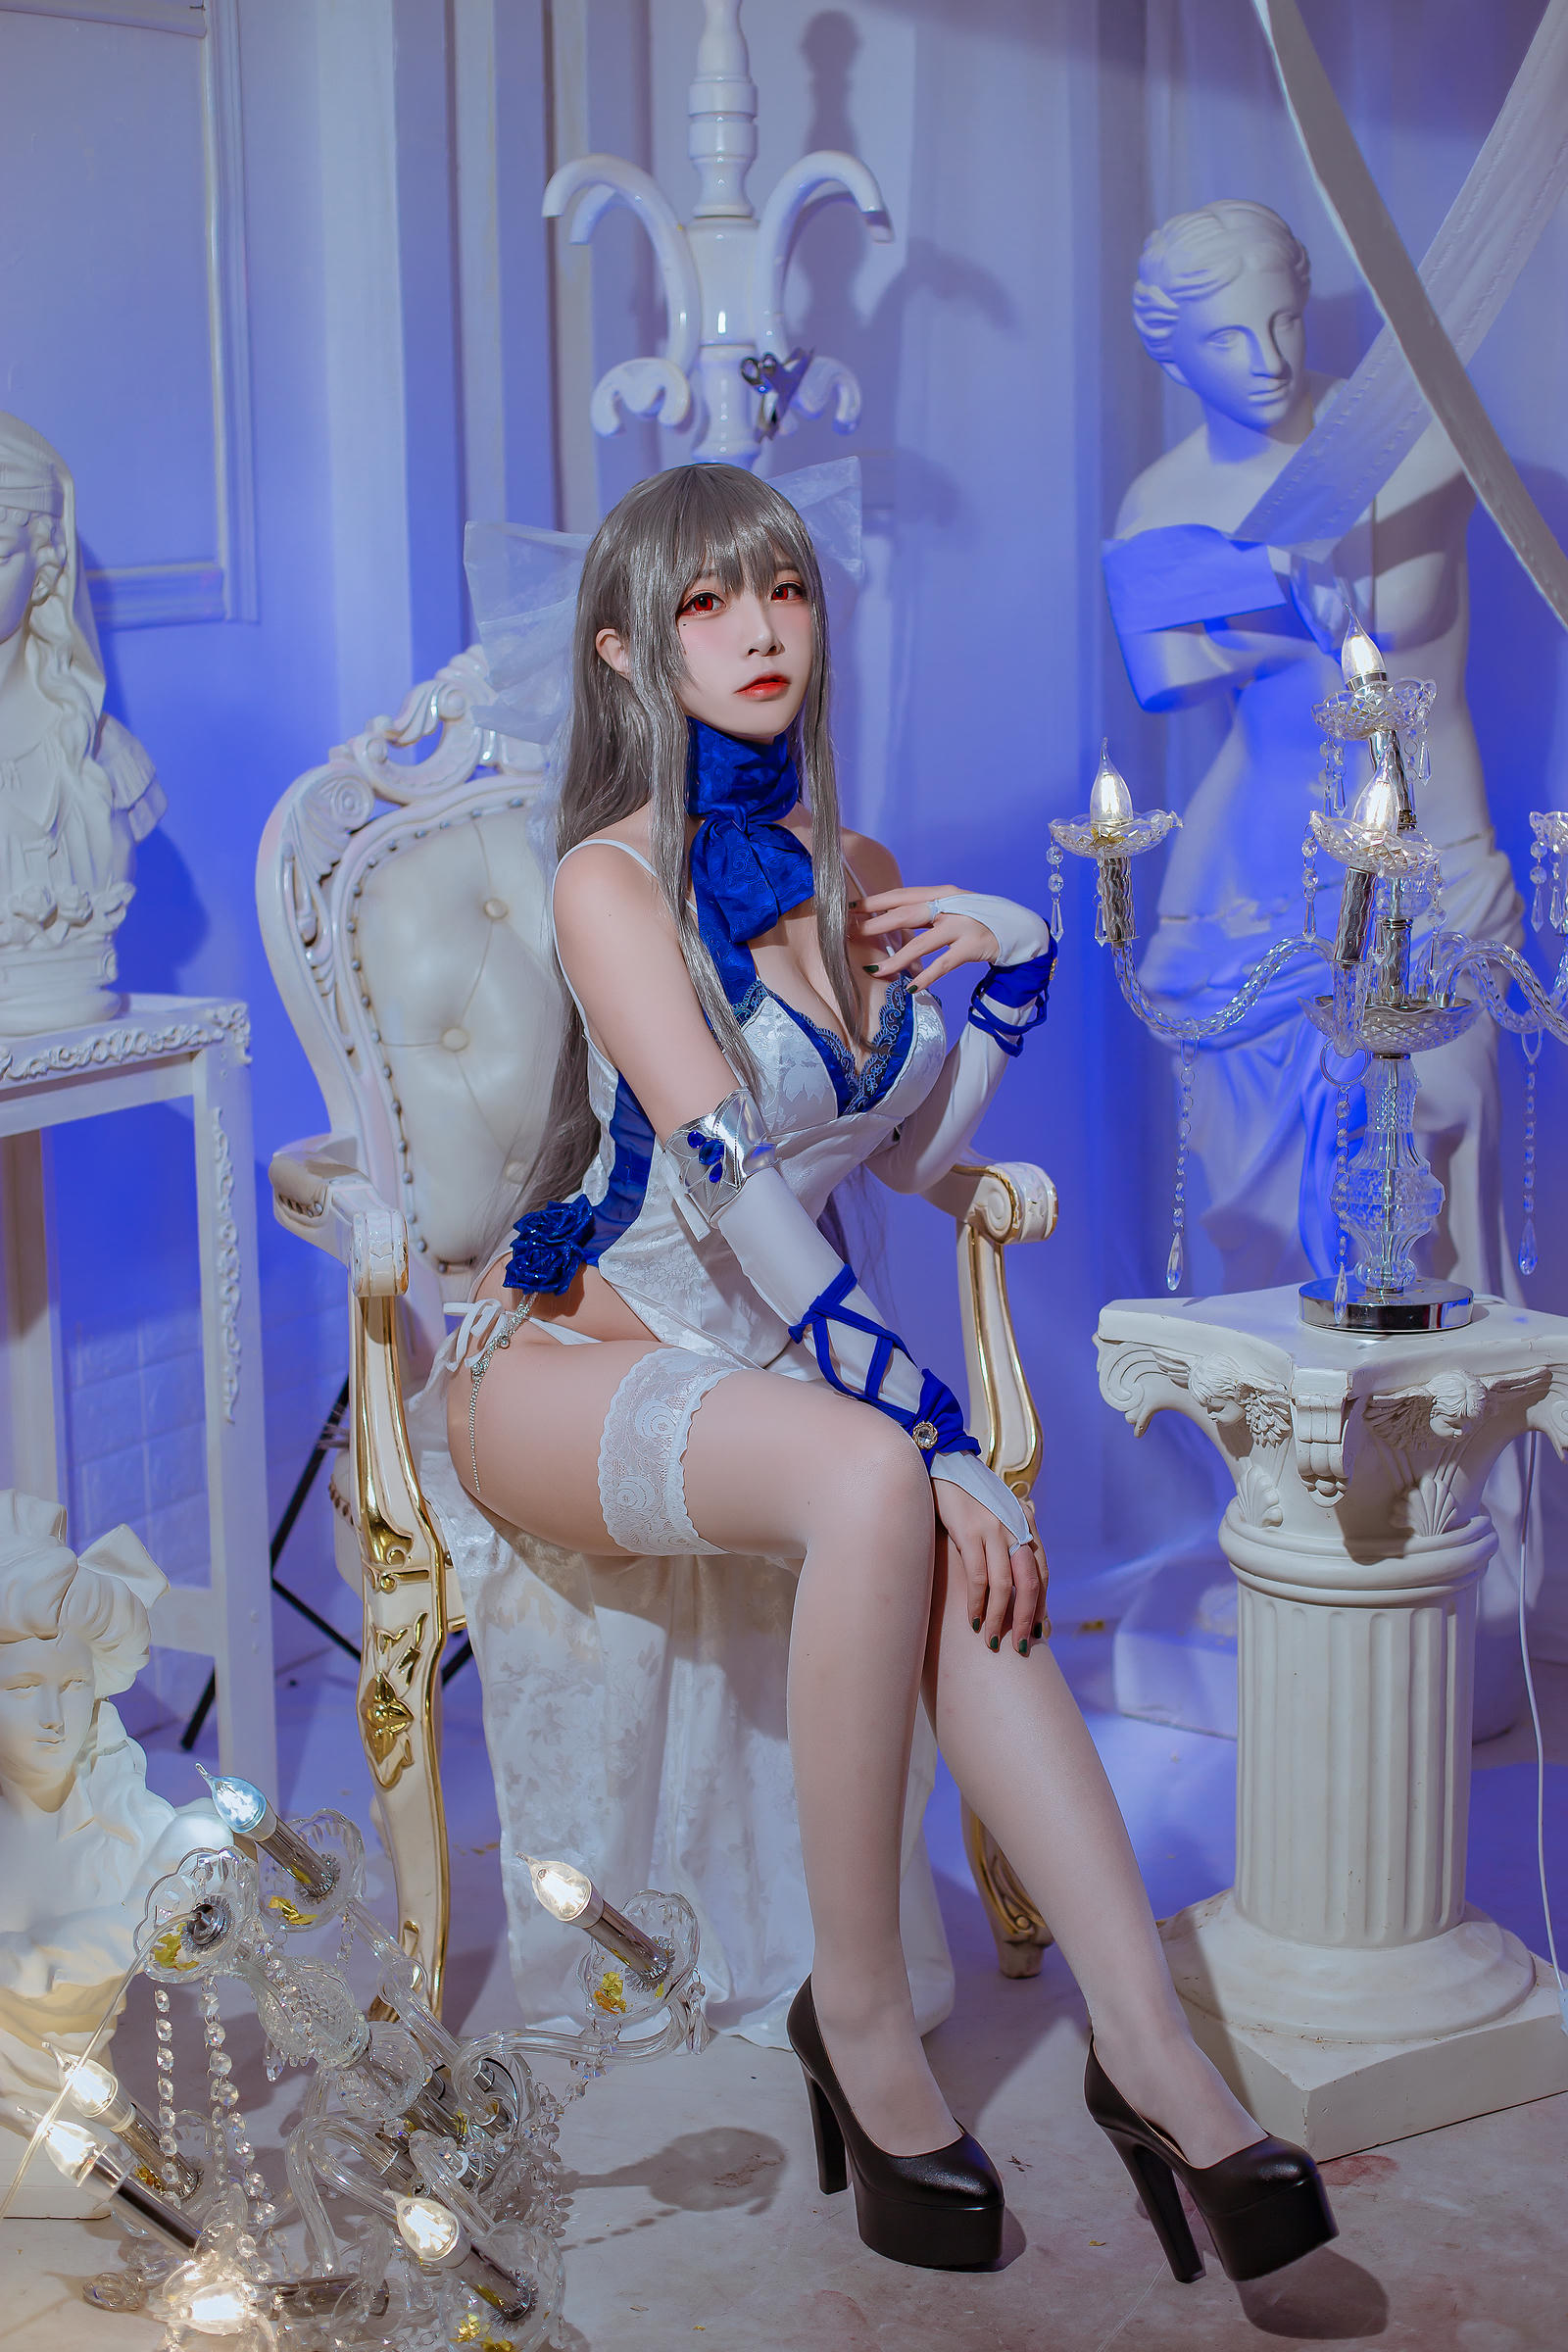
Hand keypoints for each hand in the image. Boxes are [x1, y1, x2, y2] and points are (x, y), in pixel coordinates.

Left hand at [854, 886, 998, 987]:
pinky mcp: (972, 946)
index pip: (901, 896)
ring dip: (896, 959)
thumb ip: (924, 912)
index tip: (850, 910)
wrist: (1016, 928)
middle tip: (851, 934)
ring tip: (876, 970)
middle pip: (905, 915)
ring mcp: (962, 925)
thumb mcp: (950, 909)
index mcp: (940, 893)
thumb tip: (887, 920)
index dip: (875, 902)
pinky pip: (944, 964)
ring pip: (921, 943)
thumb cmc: (976, 919)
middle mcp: (949, 906)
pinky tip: (910, 987)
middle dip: (875, 925)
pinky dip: (926, 976)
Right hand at [932, 1476, 1044, 1655]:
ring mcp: (994, 1529)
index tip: (1038, 1632)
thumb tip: (1017, 1583)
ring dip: (1000, 1618)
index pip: (1042, 1573)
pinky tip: (974, 1619)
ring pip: (1005, 1585)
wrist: (944, 1466)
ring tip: (993, 1640)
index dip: (1041, 1605)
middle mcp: (1015, 1527)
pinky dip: (977, 1603)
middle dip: (1025, 1619)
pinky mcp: (970, 1532)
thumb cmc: (970, 1498)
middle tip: (1019, 1646)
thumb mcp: (998, 1515)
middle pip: (1030, 1584)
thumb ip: (1010, 1541)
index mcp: (1026, 1525)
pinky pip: (979, 1577)